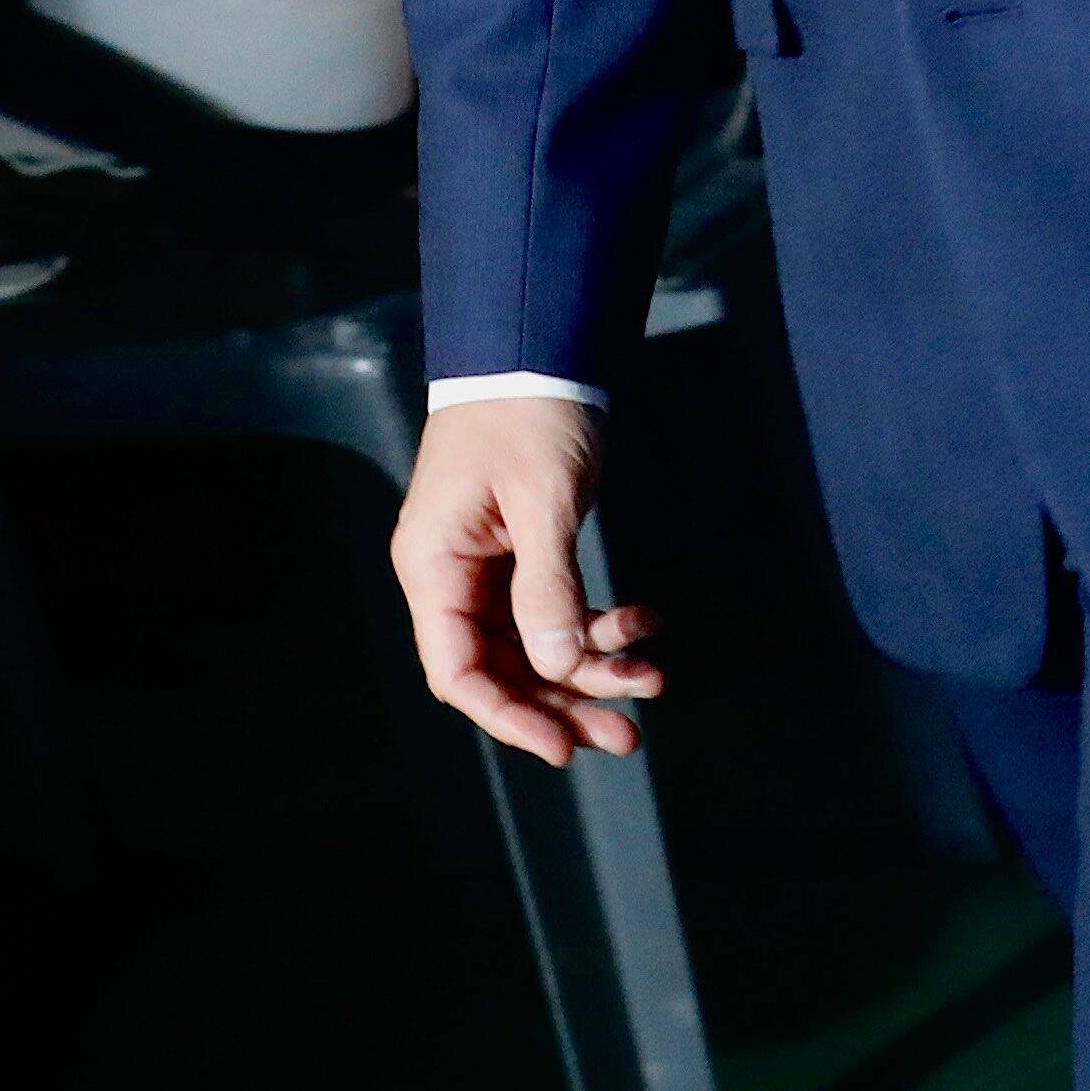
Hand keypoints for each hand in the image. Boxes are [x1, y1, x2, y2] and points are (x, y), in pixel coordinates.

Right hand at [393, 395, 661, 764]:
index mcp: (434, 565)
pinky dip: (600, 623)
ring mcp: (489, 565)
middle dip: (566, 702)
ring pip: (537, 645)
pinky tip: (646, 623)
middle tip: (629, 738)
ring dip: (593, 669)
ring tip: (654, 682)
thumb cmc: (530, 410)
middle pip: (504, 668)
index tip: (563, 749)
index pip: (458, 671)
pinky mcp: (525, 551)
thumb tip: (559, 668)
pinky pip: (558, 608)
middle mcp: (454, 574)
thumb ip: (548, 588)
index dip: (509, 717)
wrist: (541, 342)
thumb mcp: (544, 499)